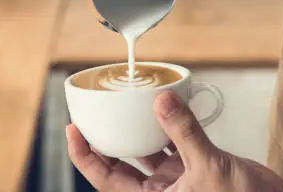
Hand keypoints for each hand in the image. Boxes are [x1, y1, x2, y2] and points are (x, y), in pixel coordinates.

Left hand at [66, 91, 282, 191]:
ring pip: (146, 152)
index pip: (106, 179)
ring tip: (126, 105)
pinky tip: (165, 107)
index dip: (85, 156)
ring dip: (137, 130)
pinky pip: (173, 144)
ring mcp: (176, 181)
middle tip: (96, 112)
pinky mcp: (194, 169)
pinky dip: (169, 127)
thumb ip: (184, 132)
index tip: (74, 130)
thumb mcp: (209, 167)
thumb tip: (160, 101)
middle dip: (107, 140)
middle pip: (120, 165)